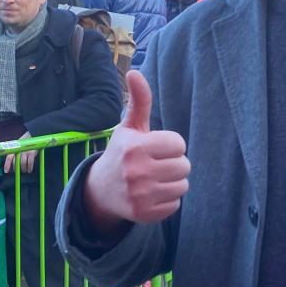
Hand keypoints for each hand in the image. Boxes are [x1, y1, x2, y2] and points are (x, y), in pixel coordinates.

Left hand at [4, 131, 35, 174]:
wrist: (33, 135)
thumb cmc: (25, 141)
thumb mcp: (18, 145)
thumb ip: (15, 152)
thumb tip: (11, 162)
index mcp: (14, 149)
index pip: (9, 158)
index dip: (7, 165)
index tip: (6, 171)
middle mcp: (19, 151)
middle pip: (16, 162)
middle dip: (16, 168)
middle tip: (17, 171)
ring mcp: (25, 152)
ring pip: (22, 163)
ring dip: (23, 169)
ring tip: (24, 171)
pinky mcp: (32, 153)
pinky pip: (30, 163)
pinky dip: (30, 168)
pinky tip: (29, 170)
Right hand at [83, 70, 189, 229]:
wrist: (101, 191)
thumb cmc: (122, 153)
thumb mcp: (129, 127)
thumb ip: (139, 101)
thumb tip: (134, 72)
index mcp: (135, 147)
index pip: (178, 144)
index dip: (170, 145)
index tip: (155, 147)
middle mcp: (137, 172)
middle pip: (184, 166)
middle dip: (174, 164)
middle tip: (156, 165)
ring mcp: (140, 196)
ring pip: (183, 185)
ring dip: (173, 182)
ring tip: (155, 179)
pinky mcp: (144, 214)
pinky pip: (176, 204)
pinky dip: (167, 200)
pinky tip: (152, 194)